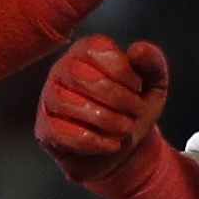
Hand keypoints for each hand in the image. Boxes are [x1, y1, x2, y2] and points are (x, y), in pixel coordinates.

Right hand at [36, 34, 172, 186]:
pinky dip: (93, 141)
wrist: (124, 149)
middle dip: (115, 97)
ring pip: (67, 103)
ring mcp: (49, 99)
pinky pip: (59, 131)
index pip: (95, 49)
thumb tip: (136, 50)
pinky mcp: (44, 129)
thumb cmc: (134, 108)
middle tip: (136, 112)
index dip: (122, 70)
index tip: (138, 88)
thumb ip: (152, 61)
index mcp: (86, 51)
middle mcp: (62, 70)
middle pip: (78, 74)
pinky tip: (111, 144)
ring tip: (126, 129)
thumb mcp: (154, 83)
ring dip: (106, 120)